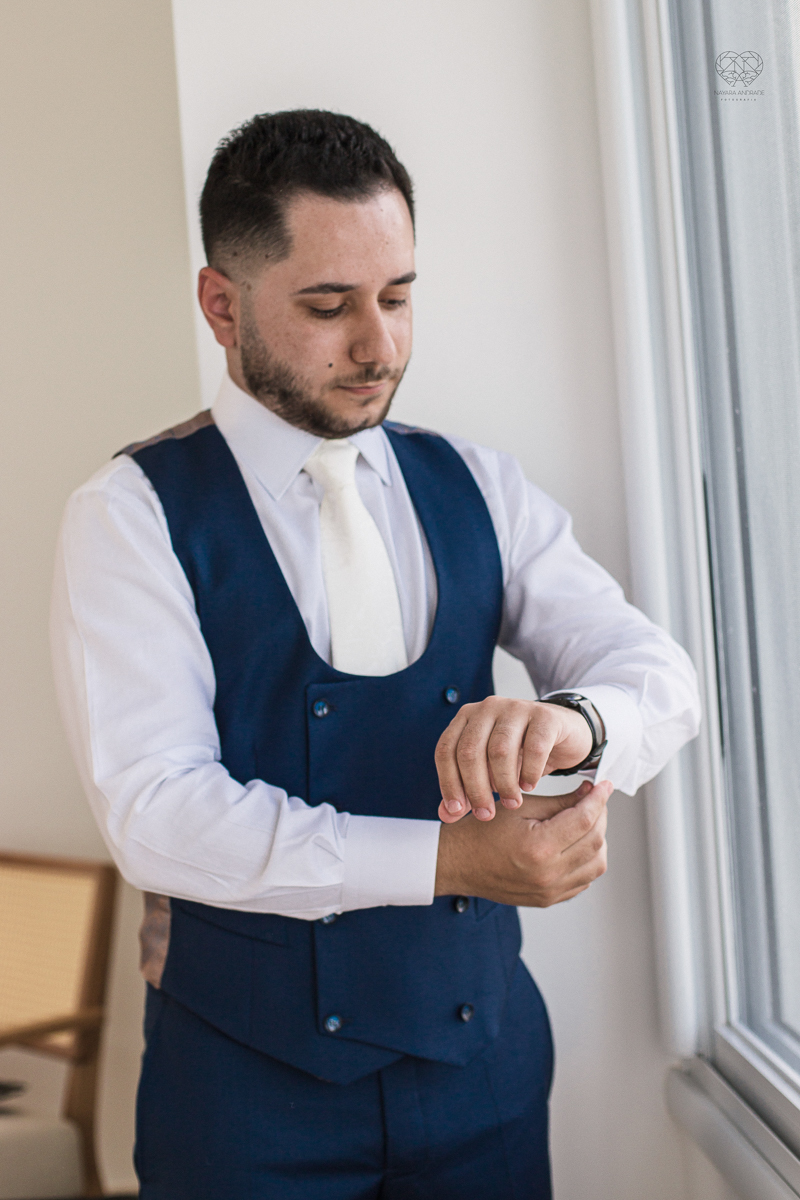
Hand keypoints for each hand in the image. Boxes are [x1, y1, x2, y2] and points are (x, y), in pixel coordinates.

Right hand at [434, 779, 610, 906]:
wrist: (458, 863)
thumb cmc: (482, 832)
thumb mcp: (519, 807)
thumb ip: (559, 802)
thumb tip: (589, 794)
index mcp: (539, 847)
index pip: (585, 819)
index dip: (599, 799)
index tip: (604, 786)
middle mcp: (548, 874)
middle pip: (596, 841)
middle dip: (600, 816)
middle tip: (594, 799)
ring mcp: (550, 891)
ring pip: (596, 864)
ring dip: (598, 840)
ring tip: (585, 822)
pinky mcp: (549, 899)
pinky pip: (583, 880)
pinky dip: (587, 860)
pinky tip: (575, 844)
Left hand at [435, 696, 592, 822]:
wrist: (562, 734)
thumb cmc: (520, 754)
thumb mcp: (490, 772)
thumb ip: (467, 790)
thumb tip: (447, 815)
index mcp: (466, 717)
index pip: (446, 750)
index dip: (449, 783)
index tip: (458, 810)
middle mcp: (487, 707)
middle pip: (470, 751)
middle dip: (475, 788)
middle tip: (486, 814)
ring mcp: (516, 708)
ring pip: (499, 750)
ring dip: (504, 783)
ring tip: (511, 803)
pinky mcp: (545, 716)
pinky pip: (534, 747)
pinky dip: (529, 771)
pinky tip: (529, 785)